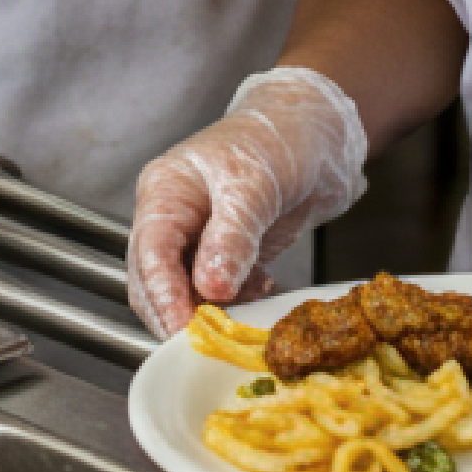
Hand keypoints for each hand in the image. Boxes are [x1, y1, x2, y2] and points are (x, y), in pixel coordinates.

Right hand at [126, 69, 368, 337]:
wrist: (321, 132)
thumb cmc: (281, 139)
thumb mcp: (255, 185)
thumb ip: (232, 237)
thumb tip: (209, 288)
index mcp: (166, 191)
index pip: (151, 251)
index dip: (163, 294)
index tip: (183, 329)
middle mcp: (174, 216)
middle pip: (156, 279)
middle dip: (179, 311)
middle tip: (210, 340)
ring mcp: (199, 236)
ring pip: (185, 291)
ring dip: (210, 309)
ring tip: (246, 309)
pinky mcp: (226, 252)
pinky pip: (217, 291)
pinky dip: (235, 300)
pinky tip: (262, 290)